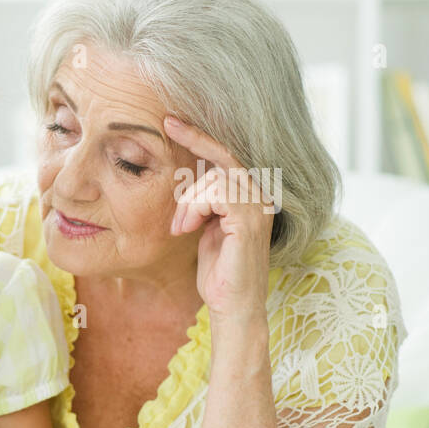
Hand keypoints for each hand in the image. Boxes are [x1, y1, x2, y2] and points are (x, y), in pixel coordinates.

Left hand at [165, 116, 272, 325]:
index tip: (171, 121)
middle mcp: (261, 197)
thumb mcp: (204, 228)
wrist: (231, 305)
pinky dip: (195, 208)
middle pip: (223, 158)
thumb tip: (185, 183)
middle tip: (167, 129)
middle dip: (193, 142)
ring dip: (188, 201)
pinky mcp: (250, 221)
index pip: (227, 156)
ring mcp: (259, 207)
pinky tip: (187, 228)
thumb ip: (202, 203)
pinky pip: (217, 195)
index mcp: (250, 196)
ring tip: (180, 227)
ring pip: (216, 179)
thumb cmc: (217, 272)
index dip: (201, 136)